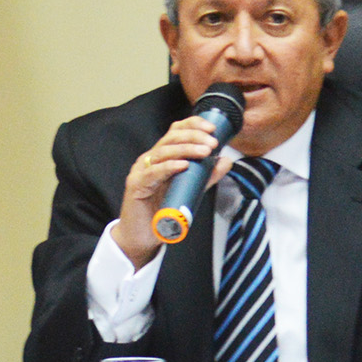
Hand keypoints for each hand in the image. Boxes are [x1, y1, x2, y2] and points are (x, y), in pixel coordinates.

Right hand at [109, 116, 232, 267]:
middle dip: (194, 136)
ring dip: (186, 149)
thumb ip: (207, 175)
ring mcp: (141, 171)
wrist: (142, 237)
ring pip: (163, 151)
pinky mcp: (136, 185)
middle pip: (171, 137)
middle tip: (212, 143)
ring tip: (205, 152)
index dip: (193, 125)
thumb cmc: (162, 211)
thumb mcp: (190, 189)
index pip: (176, 131)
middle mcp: (150, 159)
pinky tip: (183, 165)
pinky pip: (153, 172)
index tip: (212, 128)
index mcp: (162, 156)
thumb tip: (226, 161)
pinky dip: (169, 167)